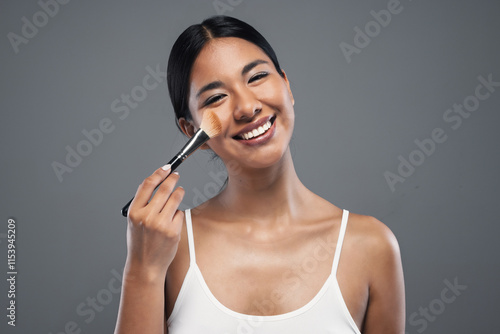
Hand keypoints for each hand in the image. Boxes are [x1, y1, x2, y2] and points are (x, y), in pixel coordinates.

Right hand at [125, 165, 184, 281]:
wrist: (145, 265)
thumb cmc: (140, 242)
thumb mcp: (134, 221)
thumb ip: (143, 203)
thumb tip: (156, 182)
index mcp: (134, 212)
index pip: (147, 185)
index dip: (158, 173)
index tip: (165, 168)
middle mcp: (147, 216)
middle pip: (164, 189)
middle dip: (172, 179)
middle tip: (176, 175)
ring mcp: (161, 224)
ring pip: (175, 198)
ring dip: (179, 192)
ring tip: (179, 191)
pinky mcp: (173, 231)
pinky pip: (180, 214)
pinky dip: (178, 214)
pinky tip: (173, 220)